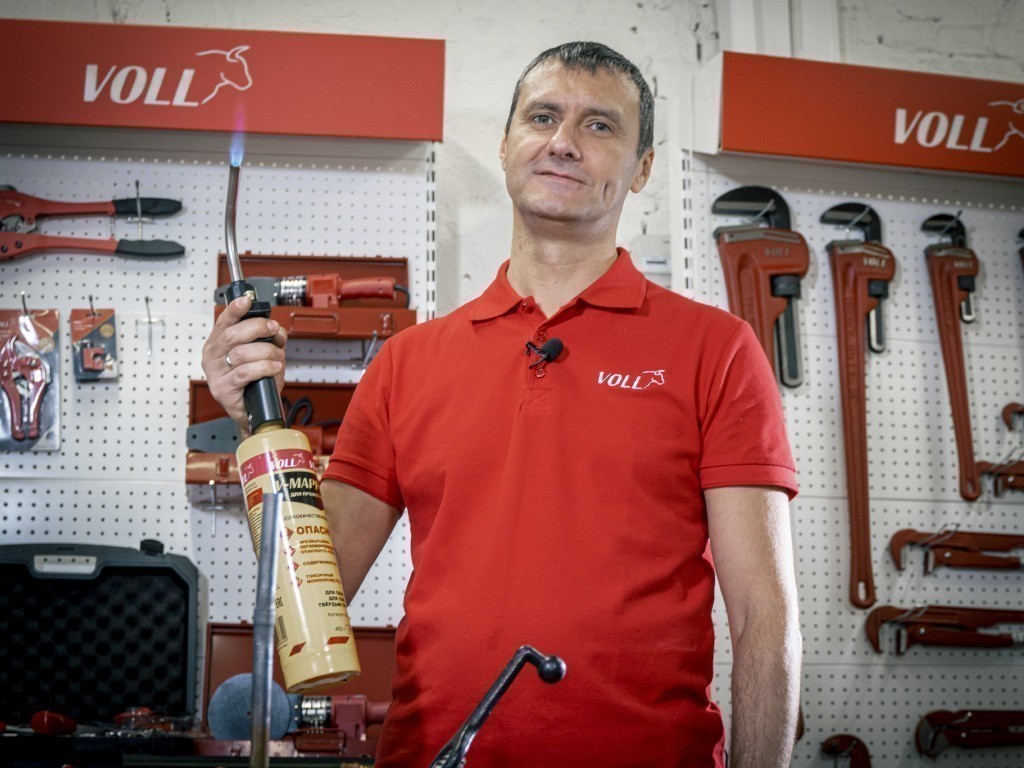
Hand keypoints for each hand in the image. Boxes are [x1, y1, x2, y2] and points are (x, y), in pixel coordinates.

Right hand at [201, 296, 286, 433]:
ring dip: (265, 351)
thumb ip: (269, 340)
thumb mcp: (263, 355)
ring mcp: (215, 374)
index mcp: (217, 344)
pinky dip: (263, 367)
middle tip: (272, 329)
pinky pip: (244, 373)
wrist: (253, 411)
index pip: (223, 322)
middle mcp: (212, 357)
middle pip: (232, 335)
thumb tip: (277, 331)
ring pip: (240, 354)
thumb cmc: (255, 381)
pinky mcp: (223, 390)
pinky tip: (274, 367)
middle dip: (257, 328)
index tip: (246, 301)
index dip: (234, 310)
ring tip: (277, 356)